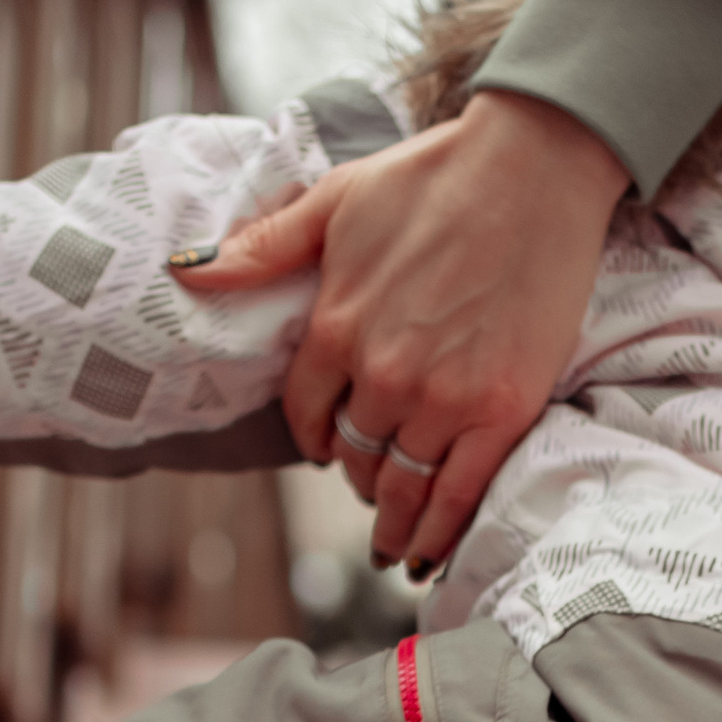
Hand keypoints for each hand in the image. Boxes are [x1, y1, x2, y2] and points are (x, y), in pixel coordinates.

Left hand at [184, 92, 628, 568]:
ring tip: (389, 541)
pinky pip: (460, 494)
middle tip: (368, 488)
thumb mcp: (335, 199)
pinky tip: (424, 556)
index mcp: (336, 328)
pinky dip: (439, 532)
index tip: (325, 448)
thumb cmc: (435, 175)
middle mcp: (383, 375)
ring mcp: (445, 398)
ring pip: (402, 485)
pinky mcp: (502, 409)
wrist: (534, 165)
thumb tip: (187, 272)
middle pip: (355, 455)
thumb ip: (265, 248)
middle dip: (356, 475)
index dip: (313, 436)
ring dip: (390, 519)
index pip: (306, 414)